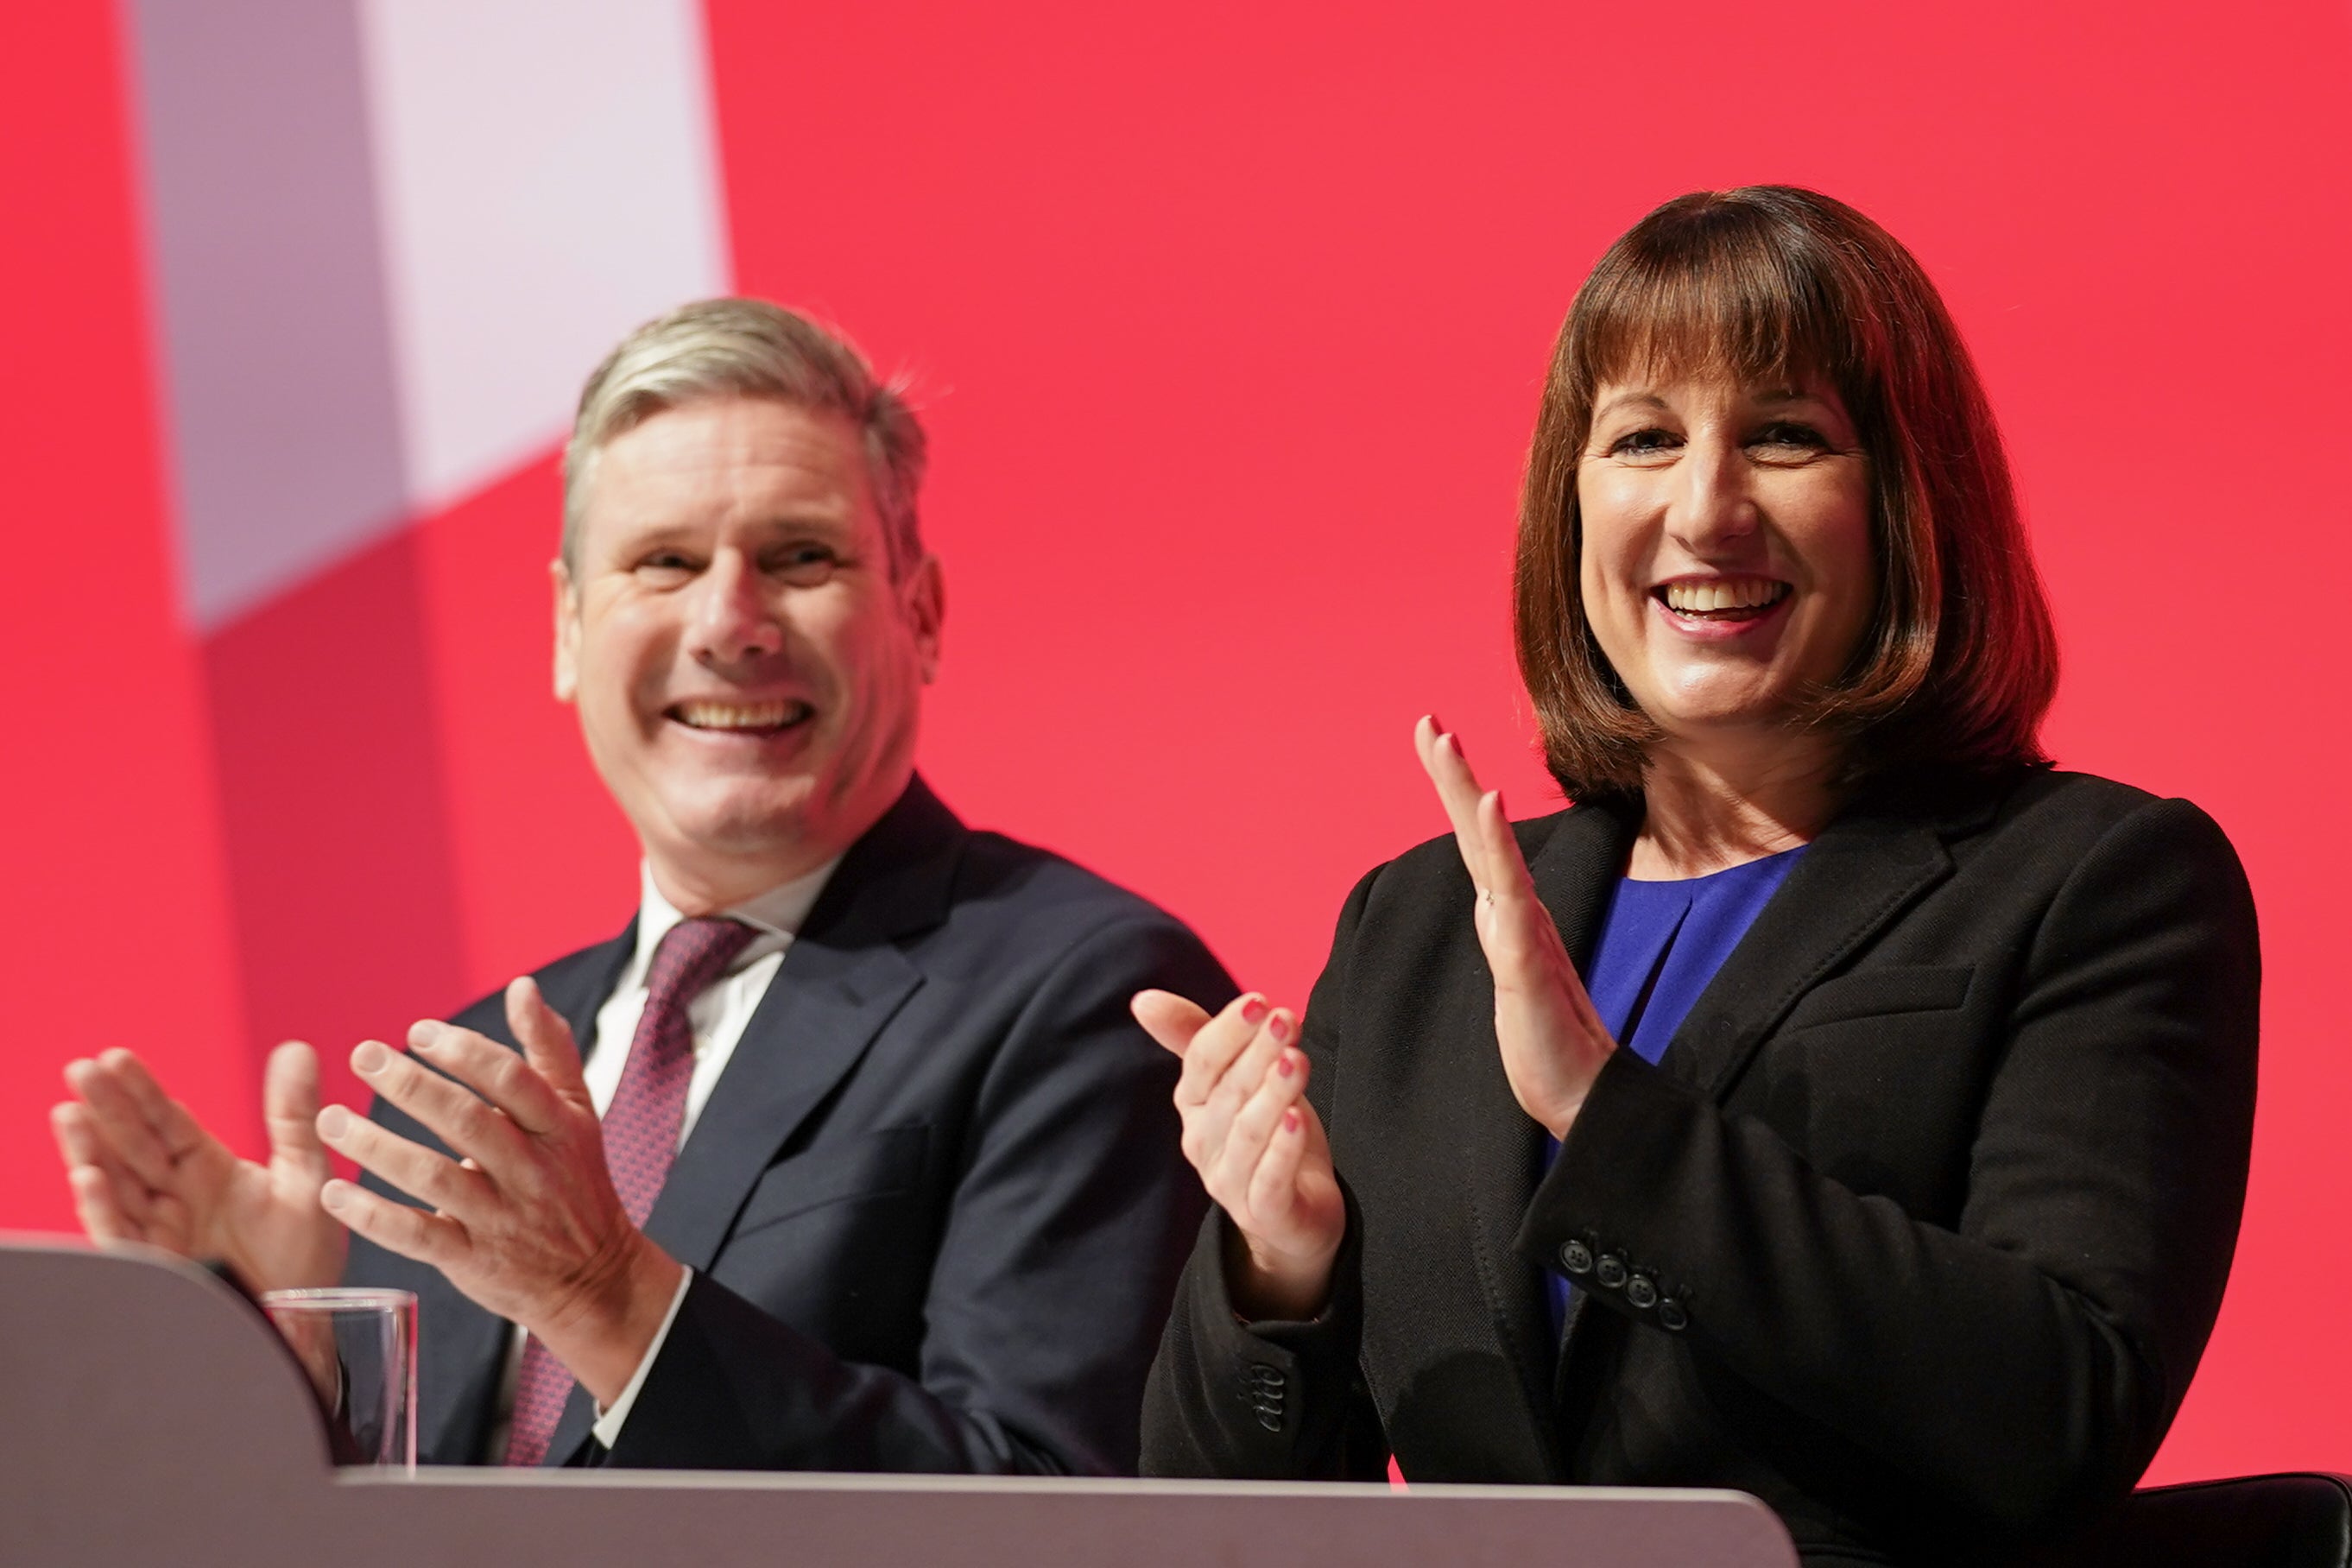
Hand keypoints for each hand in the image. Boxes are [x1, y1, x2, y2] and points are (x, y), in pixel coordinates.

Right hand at [50, 1042, 345, 1294]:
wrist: (306, 1325)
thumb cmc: (304, 1258)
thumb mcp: (306, 1175)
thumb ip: (294, 1115)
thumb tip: (296, 1049)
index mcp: (207, 1169)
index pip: (166, 1121)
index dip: (142, 1090)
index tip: (116, 1057)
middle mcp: (177, 1197)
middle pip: (134, 1145)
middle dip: (107, 1108)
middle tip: (81, 1070)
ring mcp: (164, 1231)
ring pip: (117, 1185)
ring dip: (92, 1152)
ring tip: (70, 1114)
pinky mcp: (161, 1268)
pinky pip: (125, 1237)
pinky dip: (105, 1209)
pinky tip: (90, 1179)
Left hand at [314, 977, 681, 1405]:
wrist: (593, 1278)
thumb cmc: (577, 1183)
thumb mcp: (578, 1113)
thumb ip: (549, 1049)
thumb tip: (522, 987)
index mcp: (559, 1127)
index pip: (511, 1080)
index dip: (462, 1052)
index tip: (416, 1032)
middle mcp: (532, 1171)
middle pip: (467, 1122)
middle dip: (411, 1086)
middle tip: (363, 1056)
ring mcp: (502, 1218)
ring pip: (434, 1177)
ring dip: (377, 1147)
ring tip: (332, 1119)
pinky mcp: (473, 1260)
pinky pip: (418, 1237)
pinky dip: (373, 1216)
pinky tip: (334, 1194)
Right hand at [1132, 990, 1344, 1320]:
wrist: (1295, 1214)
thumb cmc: (1266, 1136)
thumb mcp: (1238, 1081)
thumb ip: (1199, 1038)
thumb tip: (1142, 999)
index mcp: (1193, 1106)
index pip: (1201, 1063)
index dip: (1228, 1031)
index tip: (1259, 1001)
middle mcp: (1203, 1143)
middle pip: (1228, 1093)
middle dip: (1257, 1053)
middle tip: (1286, 1021)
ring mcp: (1230, 1182)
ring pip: (1248, 1134)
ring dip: (1271, 1095)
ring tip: (1295, 1060)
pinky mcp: (1263, 1213)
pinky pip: (1268, 1180)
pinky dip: (1281, 1149)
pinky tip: (1297, 1119)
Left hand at [1414, 715, 1616, 1137]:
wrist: (1582, 1099)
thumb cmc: (1550, 1044)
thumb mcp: (1515, 978)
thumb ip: (1508, 936)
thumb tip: (1496, 905)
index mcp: (1508, 917)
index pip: (1475, 844)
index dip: (1456, 791)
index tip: (1434, 739)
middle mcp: (1516, 914)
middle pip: (1477, 832)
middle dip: (1451, 775)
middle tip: (1427, 721)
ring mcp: (1524, 933)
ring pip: (1489, 852)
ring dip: (1466, 794)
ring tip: (1445, 743)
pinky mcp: (1527, 962)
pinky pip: (1510, 896)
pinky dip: (1497, 848)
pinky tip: (1488, 808)